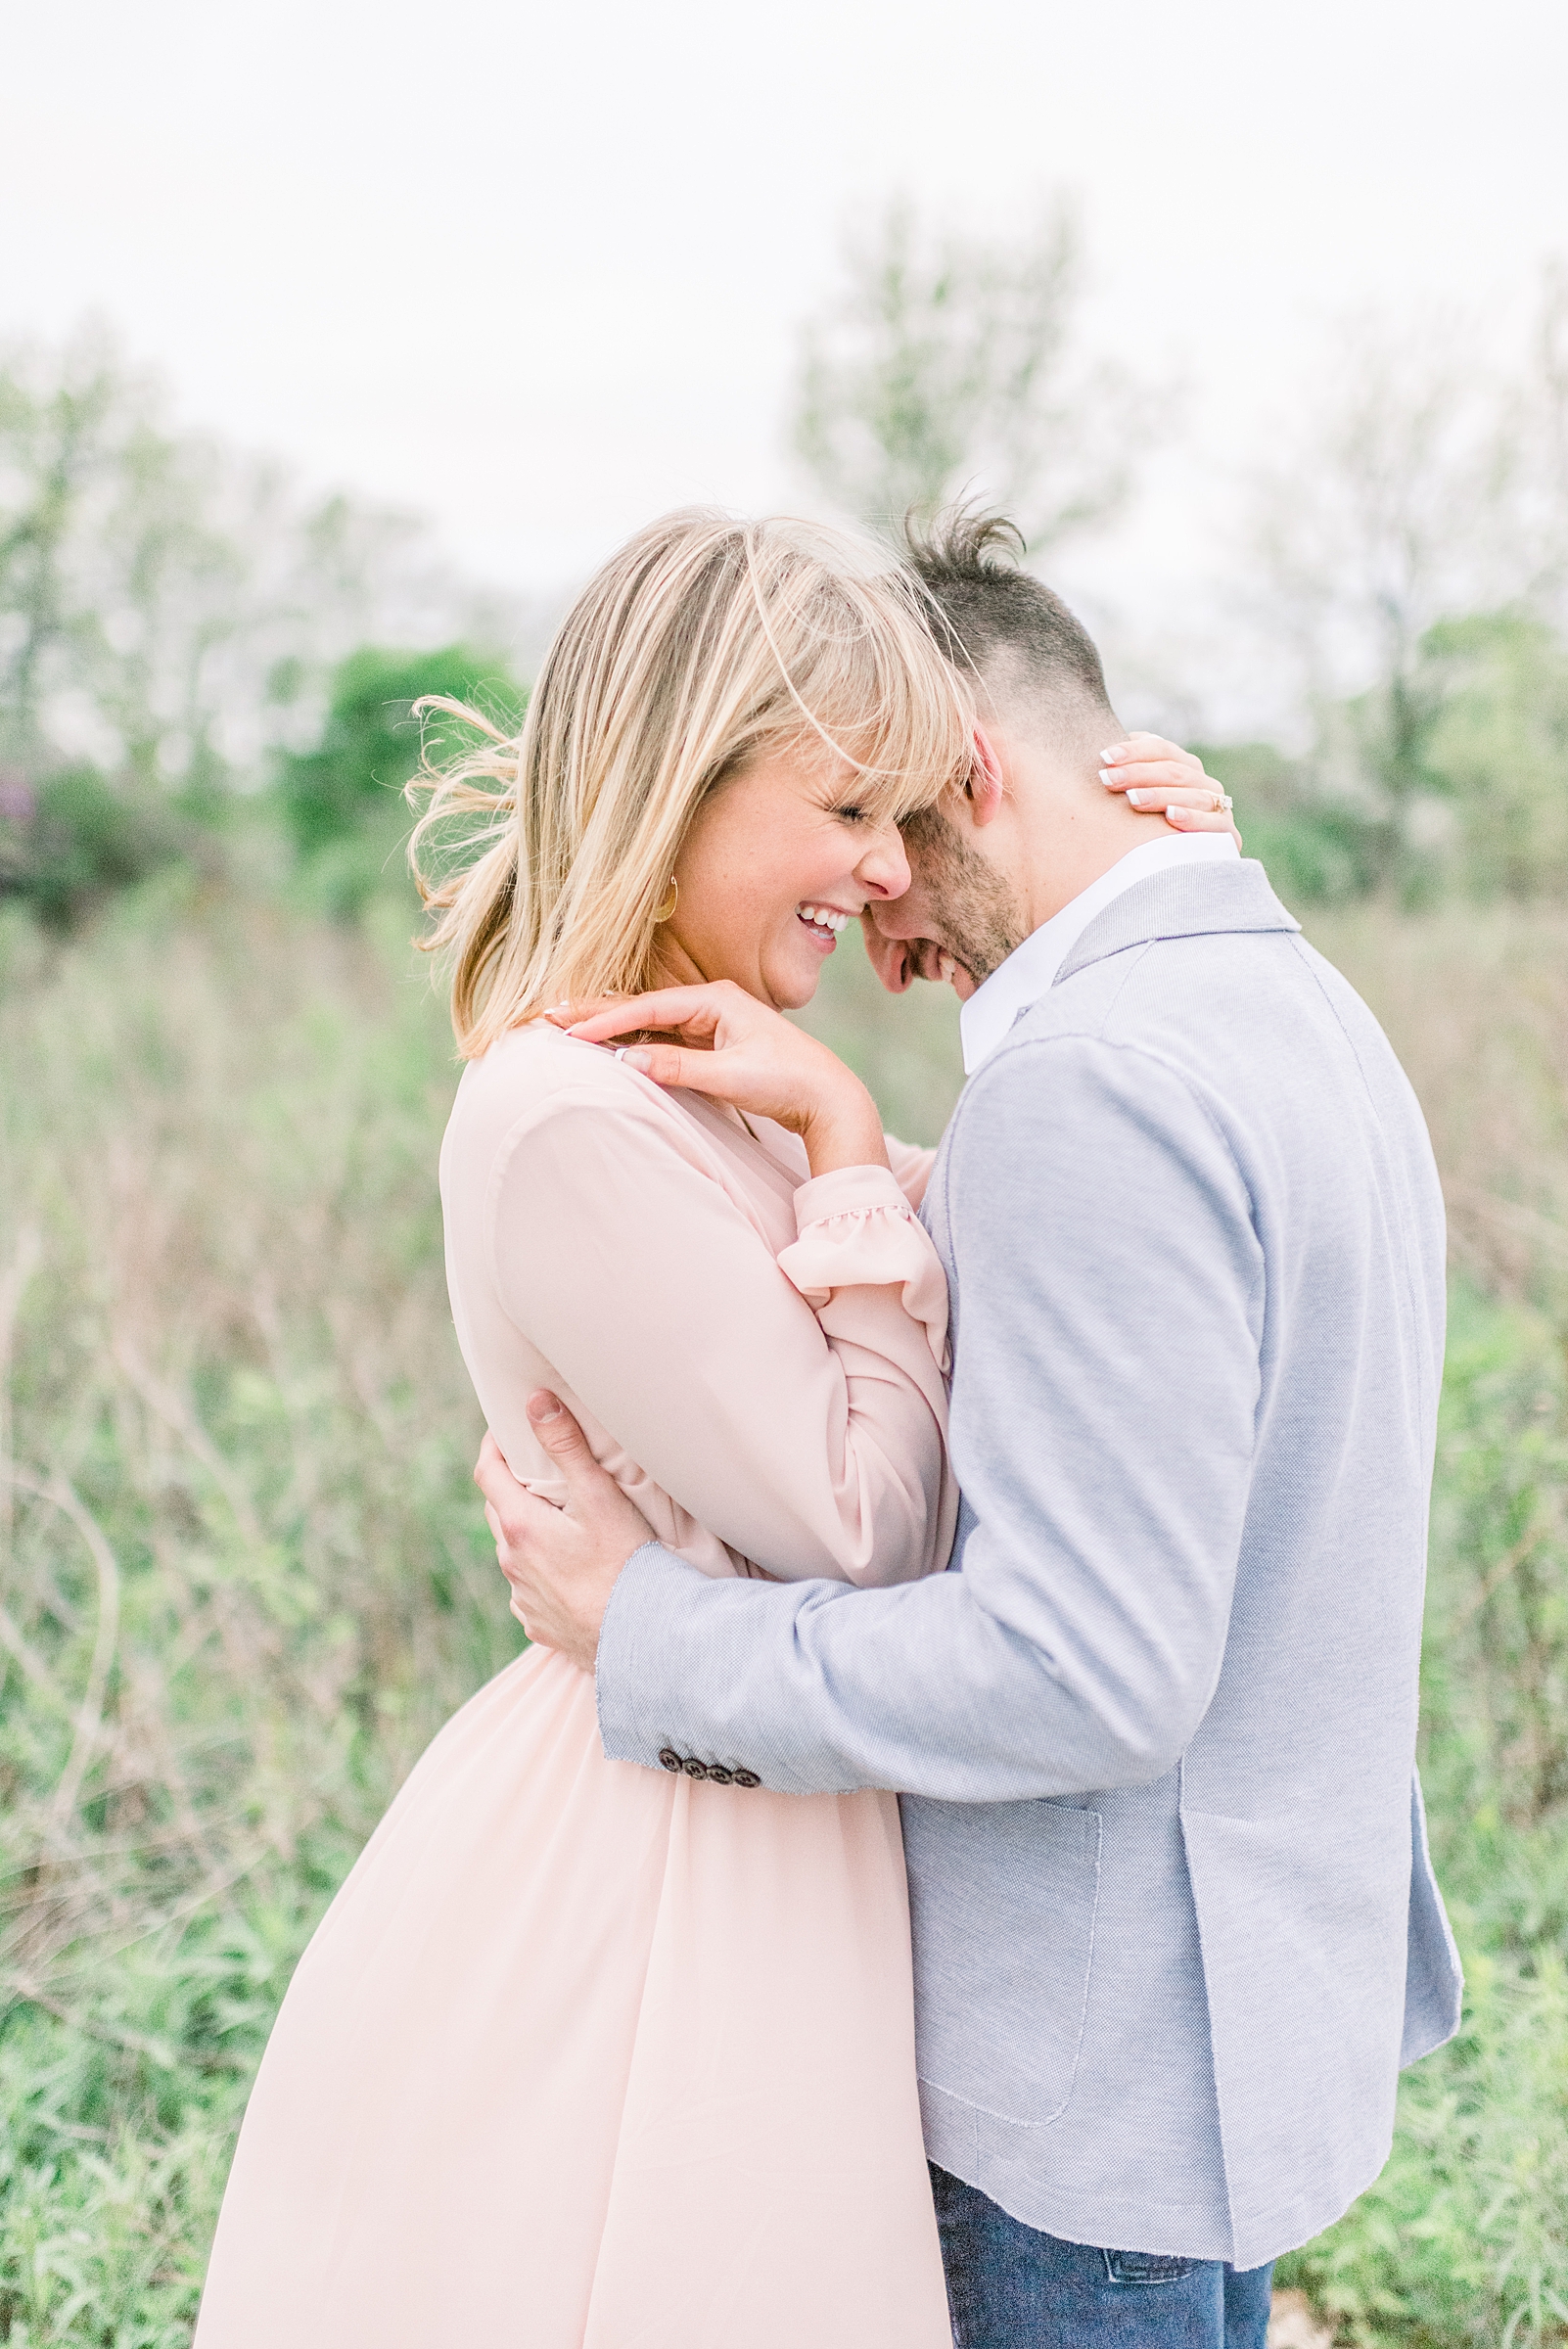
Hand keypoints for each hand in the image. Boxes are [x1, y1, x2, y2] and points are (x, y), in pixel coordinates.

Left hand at [474, 1398, 654, 1671]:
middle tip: (539, 1471)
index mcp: (518, 1526)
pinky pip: (529, 1589)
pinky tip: (571, 1573)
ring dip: (528, 1532)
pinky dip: (541, 1572)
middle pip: (498, 1511)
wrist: (640, 1641)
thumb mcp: (599, 1497)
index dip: (494, 1445)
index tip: (506, 1429)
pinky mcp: (537, 1624)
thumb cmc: (624, 1564)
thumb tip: (536, 1401)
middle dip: (512, 1487)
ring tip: (562, 1523)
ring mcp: (522, 1597)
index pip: (487, 1472)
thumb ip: (566, 1448)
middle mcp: (510, 1563)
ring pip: (514, 1552)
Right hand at [551, 982, 886, 1176]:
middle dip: (596, 1011)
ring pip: (649, 1021)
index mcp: (717, 1000)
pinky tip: (608, 1046)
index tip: (570, 1032)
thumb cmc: (788, 1082)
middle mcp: (711, 1003)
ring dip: (610, 1025)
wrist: (828, 1097)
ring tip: (567, 1025)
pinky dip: (632, 1040)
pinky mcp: (712, 1043)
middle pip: (642, 1006)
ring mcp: (711, 1022)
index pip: (648, 1007)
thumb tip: (628, 1061)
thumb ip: (679, 1068)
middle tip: (549, 1015)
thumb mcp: (732, 1076)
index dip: (606, 1020)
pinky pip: (662, 1037)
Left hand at [1098, 734, 1242, 845]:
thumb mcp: (1135, 800)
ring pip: (1192, 795)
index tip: (1105, 758)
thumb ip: (1127, 775)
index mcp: (1184, 767)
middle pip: (1174, 771)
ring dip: (1161, 795)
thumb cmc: (1144, 831)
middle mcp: (1203, 783)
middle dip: (1139, 774)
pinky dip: (1194, 818)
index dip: (1135, 751)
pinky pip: (1215, 823)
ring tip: (1132, 799)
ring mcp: (1219, 808)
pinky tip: (1171, 816)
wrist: (1173, 873)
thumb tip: (1104, 754)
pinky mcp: (1228, 835)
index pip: (1162, 749)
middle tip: (1108, 780)